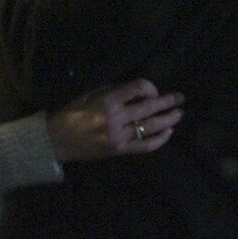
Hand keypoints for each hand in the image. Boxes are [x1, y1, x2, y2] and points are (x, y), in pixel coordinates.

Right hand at [46, 79, 183, 162]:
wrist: (57, 141)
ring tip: (179, 114)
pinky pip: (144, 146)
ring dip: (168, 120)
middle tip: (180, 98)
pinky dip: (159, 139)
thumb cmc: (71, 114)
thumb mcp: (89, 94)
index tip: (153, 90)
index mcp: (106, 101)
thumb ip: (112, 90)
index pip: (137, 88)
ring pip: (150, 127)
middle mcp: (115, 118)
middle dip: (168, 102)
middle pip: (149, 108)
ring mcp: (118, 136)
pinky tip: (168, 132)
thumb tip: (136, 89)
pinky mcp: (119, 151)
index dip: (150, 87)